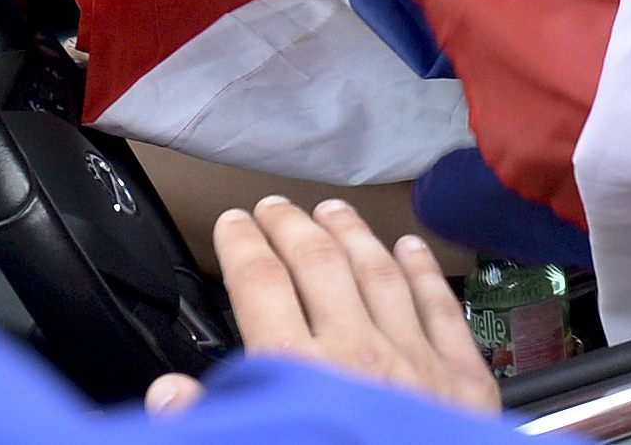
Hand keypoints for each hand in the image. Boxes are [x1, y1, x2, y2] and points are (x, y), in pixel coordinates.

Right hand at [146, 196, 498, 415]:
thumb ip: (209, 427)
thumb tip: (168, 393)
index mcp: (299, 374)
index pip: (261, 287)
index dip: (243, 248)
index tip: (232, 226)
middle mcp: (359, 354)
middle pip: (321, 266)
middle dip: (292, 229)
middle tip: (273, 208)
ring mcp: (416, 359)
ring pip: (382, 273)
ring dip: (353, 236)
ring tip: (331, 212)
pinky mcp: (462, 377)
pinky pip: (440, 307)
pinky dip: (423, 271)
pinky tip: (411, 249)